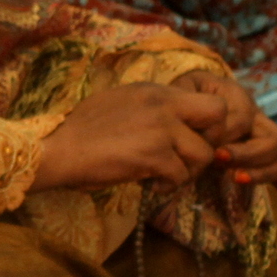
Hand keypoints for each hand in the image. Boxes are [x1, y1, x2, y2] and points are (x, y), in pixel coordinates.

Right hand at [31, 83, 220, 191]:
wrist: (58, 149)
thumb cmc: (80, 130)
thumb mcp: (119, 103)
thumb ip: (149, 107)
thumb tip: (169, 118)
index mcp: (154, 90)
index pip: (206, 98)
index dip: (206, 122)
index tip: (189, 137)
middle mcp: (163, 104)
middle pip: (219, 115)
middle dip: (211, 139)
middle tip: (191, 155)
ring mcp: (160, 130)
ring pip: (204, 154)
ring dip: (188, 170)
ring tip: (165, 176)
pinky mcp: (154, 156)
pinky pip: (181, 175)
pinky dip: (168, 186)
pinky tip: (150, 185)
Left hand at [169, 70, 276, 197]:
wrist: (177, 98)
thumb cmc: (176, 97)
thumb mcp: (179, 93)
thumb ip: (189, 106)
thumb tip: (202, 130)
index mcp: (237, 96)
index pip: (243, 117)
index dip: (224, 131)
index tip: (202, 143)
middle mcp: (255, 114)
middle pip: (273, 138)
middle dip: (248, 154)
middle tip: (219, 160)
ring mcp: (260, 133)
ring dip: (262, 171)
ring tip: (236, 178)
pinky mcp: (257, 153)